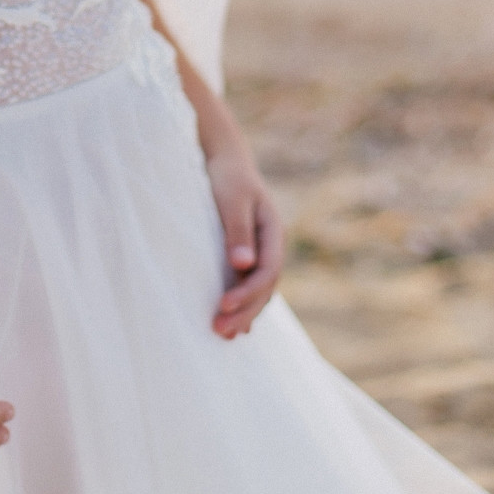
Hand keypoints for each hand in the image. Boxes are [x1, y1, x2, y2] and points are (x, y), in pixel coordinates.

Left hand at [206, 151, 283, 339]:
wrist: (225, 159)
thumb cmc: (227, 176)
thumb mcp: (232, 199)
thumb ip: (237, 230)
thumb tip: (244, 265)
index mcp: (273, 231)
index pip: (267, 271)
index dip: (247, 292)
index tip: (223, 305)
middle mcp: (271, 245)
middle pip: (265, 287)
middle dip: (245, 312)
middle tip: (220, 331)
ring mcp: (261, 251)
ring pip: (259, 290)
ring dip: (244, 313)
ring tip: (224, 335)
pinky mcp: (246, 254)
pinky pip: (249, 285)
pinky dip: (243, 304)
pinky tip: (233, 322)